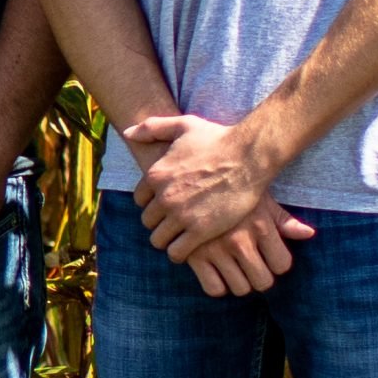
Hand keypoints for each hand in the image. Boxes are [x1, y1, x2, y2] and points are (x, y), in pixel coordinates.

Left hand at [125, 113, 276, 257]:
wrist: (248, 156)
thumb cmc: (218, 139)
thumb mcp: (181, 125)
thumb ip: (151, 128)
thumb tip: (128, 132)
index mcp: (155, 174)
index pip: (140, 200)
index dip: (152, 203)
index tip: (166, 205)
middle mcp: (164, 196)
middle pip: (148, 221)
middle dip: (160, 223)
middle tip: (175, 223)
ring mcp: (181, 215)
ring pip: (159, 240)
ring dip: (168, 240)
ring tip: (181, 237)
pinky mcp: (200, 231)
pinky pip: (177, 252)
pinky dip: (180, 253)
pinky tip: (190, 248)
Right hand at [179, 196, 317, 296]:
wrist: (188, 176)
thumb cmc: (229, 189)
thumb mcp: (259, 199)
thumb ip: (283, 220)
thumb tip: (309, 234)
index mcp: (260, 226)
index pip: (282, 265)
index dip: (277, 263)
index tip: (269, 256)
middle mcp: (239, 240)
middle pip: (263, 282)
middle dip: (260, 277)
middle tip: (251, 266)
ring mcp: (215, 250)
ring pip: (240, 288)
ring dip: (239, 282)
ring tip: (233, 268)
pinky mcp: (192, 255)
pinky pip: (213, 289)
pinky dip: (216, 285)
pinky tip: (215, 270)